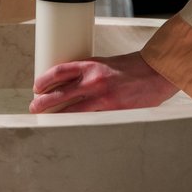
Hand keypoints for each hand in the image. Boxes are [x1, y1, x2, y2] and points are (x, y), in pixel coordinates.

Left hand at [30, 51, 178, 113]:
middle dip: (43, 102)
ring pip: (71, 111)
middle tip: (34, 107)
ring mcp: (102, 97)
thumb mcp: (105, 63)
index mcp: (91, 64)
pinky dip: (78, 124)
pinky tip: (70, 128)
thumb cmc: (132, 67)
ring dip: (56, 117)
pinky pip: (90, 120)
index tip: (36, 86)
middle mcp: (93, 80)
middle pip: (60, 93)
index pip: (59, 71)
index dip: (44, 80)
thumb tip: (69, 85)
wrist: (156, 73)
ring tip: (47, 120)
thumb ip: (88, 73)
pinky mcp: (112, 111)